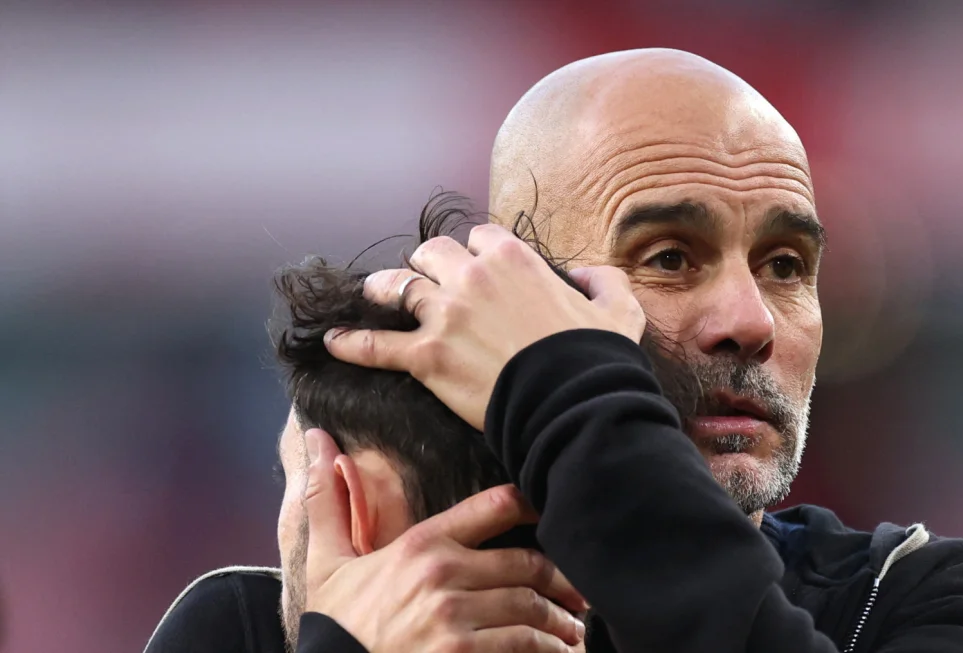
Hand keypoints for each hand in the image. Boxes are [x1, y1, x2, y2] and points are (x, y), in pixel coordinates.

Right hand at [302, 429, 587, 651]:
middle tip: (579, 593)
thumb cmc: (334, 626)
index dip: (533, 505)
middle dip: (561, 580)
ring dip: (560, 621)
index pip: (495, 506)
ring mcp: (455, 619)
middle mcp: (443, 575)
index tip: (553, 514)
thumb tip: (316, 440)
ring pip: (531, 608)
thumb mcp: (325, 563)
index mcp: (421, 545)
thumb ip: (328, 502)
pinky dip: (546, 650)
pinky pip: (522, 645)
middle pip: (527, 565)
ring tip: (572, 630)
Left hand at [324, 224, 644, 429]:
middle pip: (431, 253)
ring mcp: (445, 315)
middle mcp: (472, 277)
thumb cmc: (598, 360)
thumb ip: (605, 281)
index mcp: (513, 258)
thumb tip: (591, 276)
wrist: (574, 406)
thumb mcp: (620, 311)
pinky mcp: (426, 357)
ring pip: (396, 286)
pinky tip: (333, 342)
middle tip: (427, 281)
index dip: (477, 251)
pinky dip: (352, 343)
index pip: (481, 237)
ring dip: (385, 290)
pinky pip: (376, 345)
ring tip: (375, 296)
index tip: (477, 267)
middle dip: (428, 264)